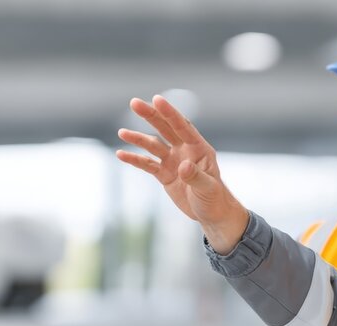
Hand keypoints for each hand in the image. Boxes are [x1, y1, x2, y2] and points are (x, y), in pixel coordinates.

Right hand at [116, 95, 247, 253]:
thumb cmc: (215, 199)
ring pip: (153, 145)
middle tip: (134, 103)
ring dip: (138, 138)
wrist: (211, 214)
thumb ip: (195, 177)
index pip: (183, 127)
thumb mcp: (208, 188)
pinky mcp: (165, 174)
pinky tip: (121, 154)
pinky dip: (135, 159)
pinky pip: (148, 164)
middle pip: (166, 129)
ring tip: (122, 132)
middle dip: (151, 116)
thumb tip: (182, 166)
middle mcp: (185, 151)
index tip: (156, 99)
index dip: (170, 113)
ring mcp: (174, 161)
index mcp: (199, 149)